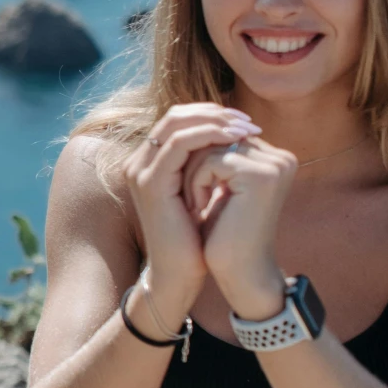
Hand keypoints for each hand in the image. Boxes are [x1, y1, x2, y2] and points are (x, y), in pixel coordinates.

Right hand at [125, 103, 259, 321]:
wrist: (179, 275)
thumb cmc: (195, 240)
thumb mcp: (202, 195)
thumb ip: (207, 166)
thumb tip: (237, 140)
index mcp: (150, 163)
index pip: (178, 120)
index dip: (211, 115)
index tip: (244, 122)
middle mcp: (139, 162)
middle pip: (175, 115)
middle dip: (215, 113)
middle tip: (247, 120)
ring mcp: (141, 171)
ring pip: (176, 124)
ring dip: (215, 121)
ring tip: (245, 129)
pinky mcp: (150, 183)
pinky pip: (179, 144)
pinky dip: (209, 136)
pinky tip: (235, 141)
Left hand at [197, 136, 299, 316]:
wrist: (238, 274)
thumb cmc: (224, 235)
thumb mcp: (220, 187)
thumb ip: (218, 154)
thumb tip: (193, 120)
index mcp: (274, 159)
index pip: (223, 135)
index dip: (198, 159)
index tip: (192, 190)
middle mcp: (281, 158)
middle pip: (217, 136)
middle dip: (193, 163)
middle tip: (188, 197)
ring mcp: (275, 165)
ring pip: (210, 146)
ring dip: (191, 175)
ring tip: (194, 205)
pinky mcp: (262, 175)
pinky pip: (211, 160)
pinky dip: (195, 183)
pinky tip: (199, 209)